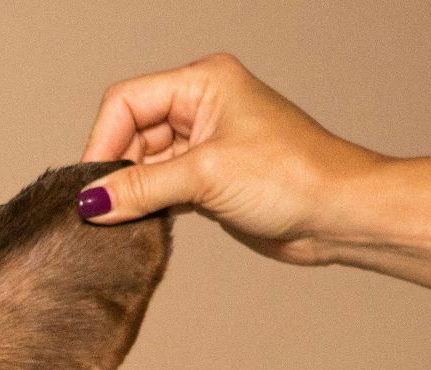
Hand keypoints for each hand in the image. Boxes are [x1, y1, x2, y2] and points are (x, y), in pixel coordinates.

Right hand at [76, 53, 379, 264]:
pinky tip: (141, 224)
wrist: (341, 214)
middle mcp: (201, 107)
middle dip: (116, 171)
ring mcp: (204, 144)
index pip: (126, 103)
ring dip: (131, 193)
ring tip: (124, 221)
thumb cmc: (294, 176)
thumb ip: (140, 188)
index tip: (91, 186)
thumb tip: (90, 202)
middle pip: (130, 134)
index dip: (102, 142)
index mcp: (203, 83)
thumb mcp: (205, 177)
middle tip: (106, 211)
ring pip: (143, 165)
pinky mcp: (208, 179)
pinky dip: (146, 206)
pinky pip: (159, 188)